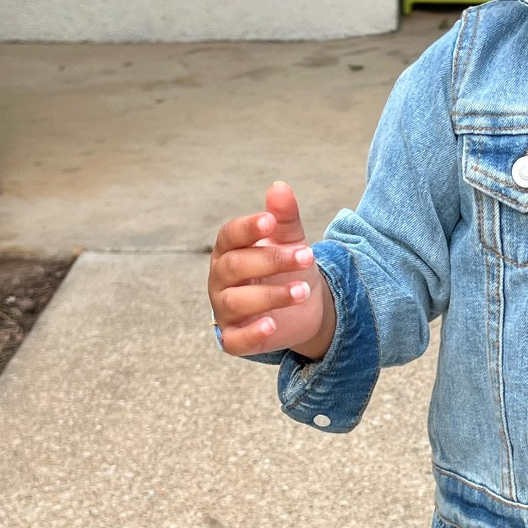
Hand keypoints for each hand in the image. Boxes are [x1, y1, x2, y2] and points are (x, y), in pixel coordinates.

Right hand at [209, 181, 335, 360]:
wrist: (303, 306)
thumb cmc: (287, 267)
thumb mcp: (290, 240)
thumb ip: (284, 217)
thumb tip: (280, 187)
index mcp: (229, 249)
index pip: (229, 235)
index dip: (248, 227)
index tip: (271, 221)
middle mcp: (221, 279)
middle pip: (234, 266)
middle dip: (271, 260)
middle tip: (306, 256)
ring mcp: (224, 310)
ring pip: (236, 301)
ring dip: (271, 295)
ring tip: (303, 290)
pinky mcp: (234, 338)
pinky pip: (235, 340)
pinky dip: (252, 333)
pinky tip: (272, 325)